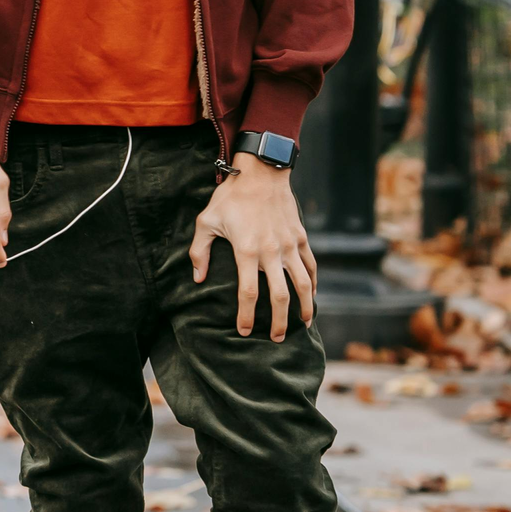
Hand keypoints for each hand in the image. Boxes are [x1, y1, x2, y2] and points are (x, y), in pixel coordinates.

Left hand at [191, 159, 316, 340]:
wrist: (261, 173)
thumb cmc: (230, 197)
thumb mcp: (206, 221)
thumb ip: (200, 251)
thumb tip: (197, 279)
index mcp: (246, 251)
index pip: (248, 293)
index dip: (246, 315)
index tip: (244, 331)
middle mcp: (271, 252)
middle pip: (279, 296)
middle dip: (279, 321)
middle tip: (275, 338)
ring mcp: (289, 246)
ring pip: (302, 284)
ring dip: (304, 307)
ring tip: (302, 324)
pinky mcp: (300, 238)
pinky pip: (311, 266)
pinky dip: (313, 283)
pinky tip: (311, 296)